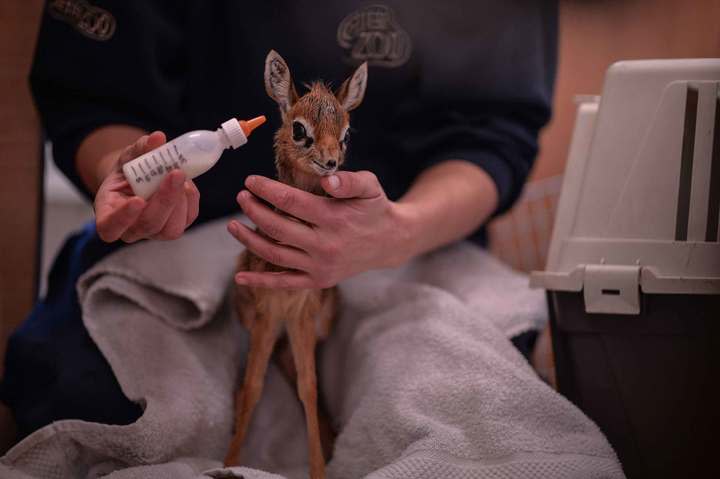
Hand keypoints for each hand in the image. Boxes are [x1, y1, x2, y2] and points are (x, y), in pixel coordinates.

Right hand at [94, 131, 199, 242]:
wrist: (141, 179)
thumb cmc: (128, 171)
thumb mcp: (129, 157)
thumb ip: (140, 149)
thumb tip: (157, 137)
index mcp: (108, 214)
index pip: (110, 227)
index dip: (123, 218)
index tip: (138, 200)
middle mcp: (131, 230)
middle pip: (148, 224)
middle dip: (165, 199)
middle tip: (175, 173)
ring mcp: (154, 232)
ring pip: (170, 229)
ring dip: (180, 200)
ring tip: (180, 174)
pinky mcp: (174, 228)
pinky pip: (187, 219)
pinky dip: (191, 199)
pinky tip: (186, 183)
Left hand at [227, 172, 412, 288]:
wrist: (389, 242)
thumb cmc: (375, 208)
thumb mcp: (370, 186)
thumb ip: (350, 180)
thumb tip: (327, 181)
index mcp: (334, 219)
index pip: (290, 201)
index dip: (266, 190)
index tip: (250, 181)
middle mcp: (325, 245)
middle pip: (277, 227)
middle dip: (253, 210)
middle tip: (241, 197)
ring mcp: (320, 266)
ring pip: (274, 254)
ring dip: (249, 240)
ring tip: (232, 226)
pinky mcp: (318, 280)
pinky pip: (284, 283)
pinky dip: (261, 282)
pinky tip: (240, 277)